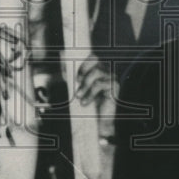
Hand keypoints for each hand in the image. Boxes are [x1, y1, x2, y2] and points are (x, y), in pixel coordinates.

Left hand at [75, 55, 117, 175]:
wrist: (100, 122)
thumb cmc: (90, 104)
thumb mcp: (81, 89)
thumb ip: (76, 78)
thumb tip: (64, 66)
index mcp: (100, 70)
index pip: (93, 57)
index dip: (83, 61)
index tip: (75, 71)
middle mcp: (107, 71)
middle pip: (95, 61)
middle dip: (84, 70)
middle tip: (77, 81)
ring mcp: (112, 78)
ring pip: (96, 72)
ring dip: (85, 85)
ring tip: (79, 96)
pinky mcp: (114, 86)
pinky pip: (98, 84)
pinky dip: (89, 93)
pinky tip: (84, 102)